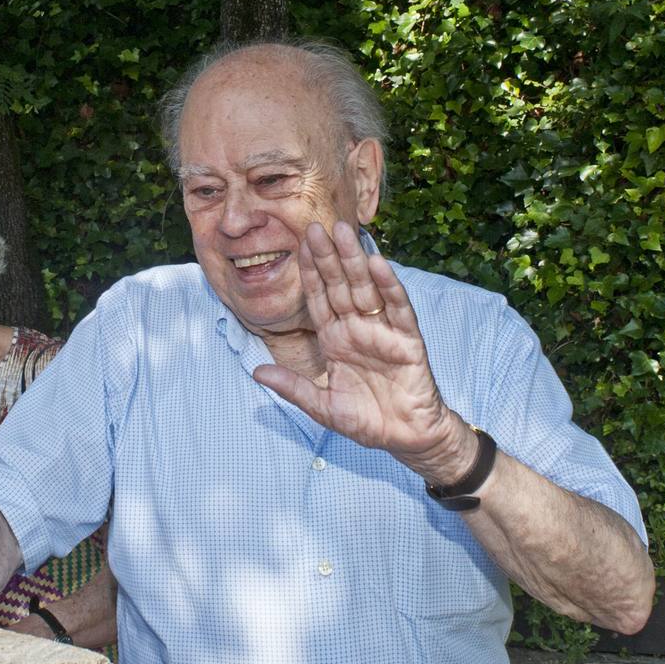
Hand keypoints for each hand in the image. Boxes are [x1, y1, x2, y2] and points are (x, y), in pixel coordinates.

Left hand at [253, 221, 477, 483]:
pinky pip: (397, 308)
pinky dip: (388, 286)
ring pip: (366, 289)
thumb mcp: (323, 406)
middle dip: (328, 257)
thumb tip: (256, 373)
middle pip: (340, 285)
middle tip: (315, 225)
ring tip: (344, 231)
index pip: (318, 299)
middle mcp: (357, 329)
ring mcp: (383, 331)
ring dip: (355, 261)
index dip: (309, 273)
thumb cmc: (367, 421)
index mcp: (335, 339)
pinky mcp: (407, 340)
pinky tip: (378, 263)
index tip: (298, 245)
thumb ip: (293, 388)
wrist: (406, 438)